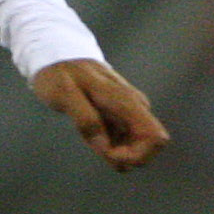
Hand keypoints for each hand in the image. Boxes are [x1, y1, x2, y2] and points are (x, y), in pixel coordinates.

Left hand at [32, 58, 169, 171]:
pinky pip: (126, 138)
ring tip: (91, 140)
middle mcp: (135, 106)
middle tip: (99, 152)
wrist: (58, 56)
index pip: (155, 137)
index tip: (110, 155)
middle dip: (128, 157)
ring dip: (118, 152)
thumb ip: (85, 119)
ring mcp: (129, 111)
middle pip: (150, 145)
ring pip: (138, 144)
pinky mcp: (121, 114)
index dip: (137, 155)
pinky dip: (113, 146)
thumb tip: (105, 149)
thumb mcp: (64, 95)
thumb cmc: (59, 74)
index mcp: (125, 102)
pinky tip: (93, 137)